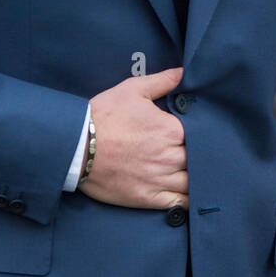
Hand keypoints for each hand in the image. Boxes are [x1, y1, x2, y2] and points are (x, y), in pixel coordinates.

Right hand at [79, 67, 188, 208]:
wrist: (75, 147)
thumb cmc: (103, 116)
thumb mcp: (132, 90)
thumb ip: (162, 81)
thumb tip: (184, 72)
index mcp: (172, 130)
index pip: (200, 134)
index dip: (200, 134)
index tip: (195, 133)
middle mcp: (171, 156)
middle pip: (199, 159)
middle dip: (200, 156)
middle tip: (200, 154)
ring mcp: (161, 179)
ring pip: (194, 183)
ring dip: (199, 179)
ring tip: (199, 175)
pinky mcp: (149, 198)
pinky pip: (180, 203)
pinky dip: (189, 200)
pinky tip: (192, 196)